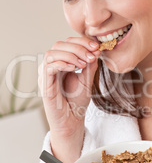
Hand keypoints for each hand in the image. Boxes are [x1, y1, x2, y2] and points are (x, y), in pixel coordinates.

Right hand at [39, 37, 99, 162]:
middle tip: (92, 55)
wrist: (72, 121)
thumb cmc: (77, 102)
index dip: (81, 42)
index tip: (96, 47)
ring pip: (52, 52)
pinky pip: (48, 67)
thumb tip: (96, 49)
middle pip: (59, 44)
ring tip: (83, 63)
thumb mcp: (87, 80)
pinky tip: (74, 68)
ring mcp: (46, 75)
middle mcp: (51, 66)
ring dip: (70, 54)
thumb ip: (90, 65)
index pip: (67, 43)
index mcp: (61, 63)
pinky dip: (61, 63)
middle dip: (78, 47)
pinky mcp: (44, 84)